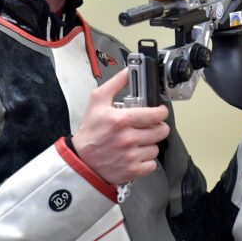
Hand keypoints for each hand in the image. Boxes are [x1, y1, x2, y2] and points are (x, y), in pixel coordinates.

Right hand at [72, 69, 169, 184]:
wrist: (80, 161)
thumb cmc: (89, 132)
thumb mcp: (97, 101)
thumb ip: (116, 83)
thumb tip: (129, 71)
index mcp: (121, 120)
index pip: (155, 114)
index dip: (161, 112)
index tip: (159, 112)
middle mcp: (127, 138)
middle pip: (161, 131)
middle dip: (157, 127)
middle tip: (148, 126)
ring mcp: (130, 156)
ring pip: (156, 147)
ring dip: (150, 144)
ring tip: (137, 141)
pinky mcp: (132, 170)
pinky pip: (152, 164)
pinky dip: (146, 160)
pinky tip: (135, 154)